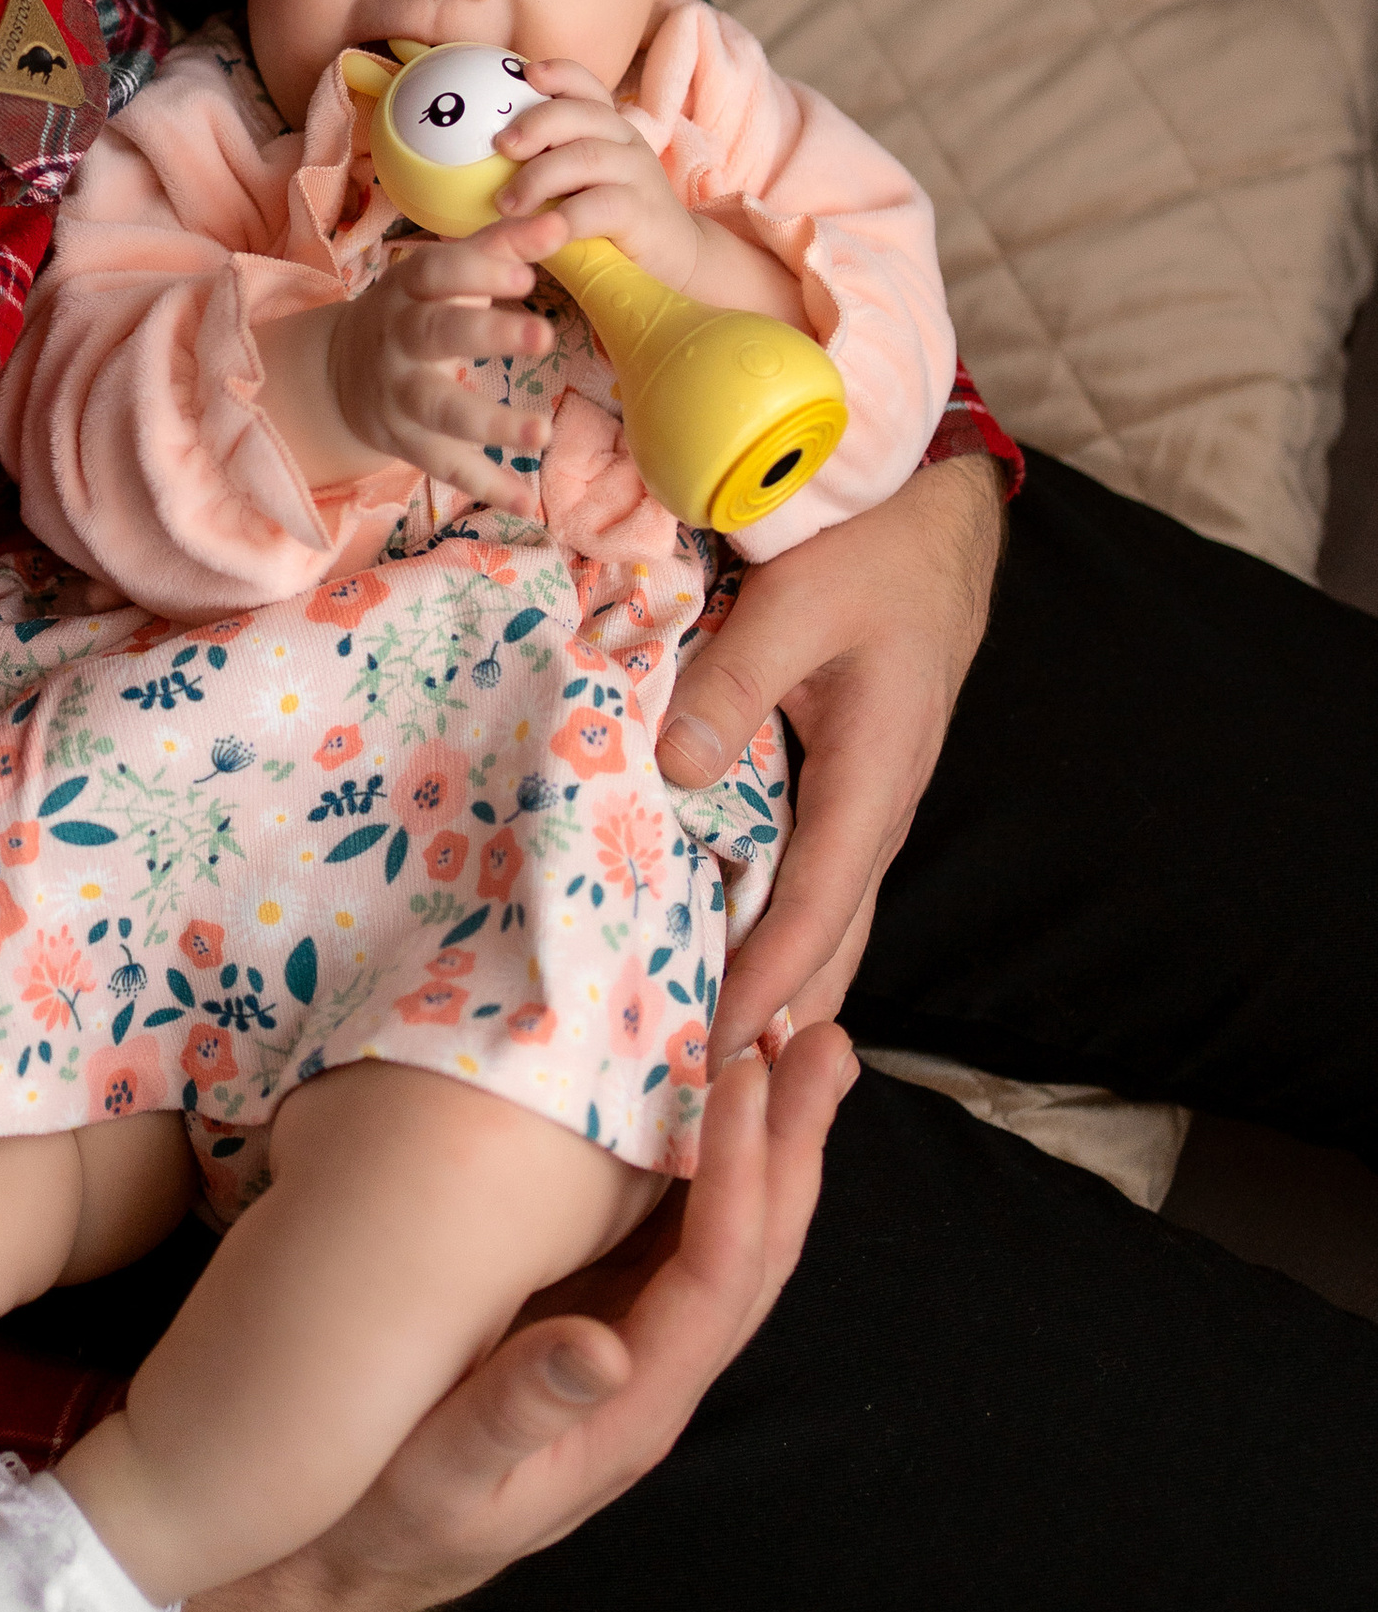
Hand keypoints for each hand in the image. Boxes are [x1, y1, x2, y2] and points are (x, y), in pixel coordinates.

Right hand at [162, 1024, 857, 1611]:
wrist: (342, 1549)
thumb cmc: (384, 1513)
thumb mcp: (438, 1482)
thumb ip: (517, 1415)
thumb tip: (605, 1350)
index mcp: (632, 1410)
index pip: (717, 1278)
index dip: (741, 1176)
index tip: (745, 1077)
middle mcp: (652, 1371)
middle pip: (754, 1248)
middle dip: (791, 1141)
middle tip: (824, 1037)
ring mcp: (628, 1342)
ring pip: (727, 1233)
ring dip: (768, 1141)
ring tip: (797, 1046)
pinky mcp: (589, 1315)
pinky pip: (671, 1229)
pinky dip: (702, 1156)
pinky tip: (701, 1097)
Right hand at [315, 228, 554, 511]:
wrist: (339, 371)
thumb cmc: (416, 309)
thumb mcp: (444, 274)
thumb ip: (502, 247)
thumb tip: (562, 222)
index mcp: (407, 291)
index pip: (436, 273)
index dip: (478, 273)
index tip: (527, 276)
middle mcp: (397, 341)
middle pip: (436, 335)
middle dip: (487, 336)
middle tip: (544, 336)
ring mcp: (400, 396)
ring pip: (440, 409)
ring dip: (491, 423)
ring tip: (543, 431)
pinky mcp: (408, 443)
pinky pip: (448, 468)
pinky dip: (487, 487)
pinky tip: (528, 503)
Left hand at [492, 60, 701, 288]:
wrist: (673, 260)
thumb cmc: (609, 221)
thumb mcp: (577, 185)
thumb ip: (542, 167)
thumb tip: (468, 171)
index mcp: (607, 127)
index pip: (586, 85)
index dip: (558, 74)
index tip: (526, 73)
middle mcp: (625, 140)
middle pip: (581, 114)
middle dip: (536, 123)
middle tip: (501, 147)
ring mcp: (637, 174)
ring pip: (587, 157)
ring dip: (539, 177)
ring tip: (507, 203)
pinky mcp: (642, 212)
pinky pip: (601, 205)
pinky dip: (564, 217)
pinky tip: (541, 231)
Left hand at [655, 455, 1003, 1061]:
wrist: (935, 520)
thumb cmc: (871, 548)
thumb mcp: (796, 601)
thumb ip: (734, 684)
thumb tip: (676, 771)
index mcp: (876, 775)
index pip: (817, 906)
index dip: (767, 981)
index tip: (717, 1045)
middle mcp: (880, 805)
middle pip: (832, 937)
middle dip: (778, 1016)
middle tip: (710, 1092)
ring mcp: (869, 799)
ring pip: (828, 914)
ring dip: (782, 982)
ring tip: (719, 1054)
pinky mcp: (851, 784)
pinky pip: (816, 876)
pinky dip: (781, 928)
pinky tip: (732, 953)